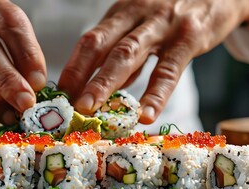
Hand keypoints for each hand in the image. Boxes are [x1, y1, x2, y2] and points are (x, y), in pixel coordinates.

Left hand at [58, 0, 248, 123]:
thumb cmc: (175, 12)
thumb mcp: (144, 25)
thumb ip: (127, 54)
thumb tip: (104, 87)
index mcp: (122, 14)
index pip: (90, 41)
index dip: (73, 67)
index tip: (59, 94)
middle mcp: (137, 16)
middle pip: (102, 46)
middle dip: (81, 76)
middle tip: (66, 104)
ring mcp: (162, 26)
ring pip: (128, 55)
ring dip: (106, 83)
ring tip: (91, 109)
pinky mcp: (189, 38)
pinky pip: (169, 69)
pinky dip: (156, 94)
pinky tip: (146, 115)